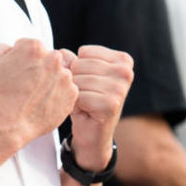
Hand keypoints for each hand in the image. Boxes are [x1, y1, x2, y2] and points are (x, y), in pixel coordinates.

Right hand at [0, 38, 76, 150]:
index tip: (20, 73)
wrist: (9, 122)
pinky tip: (44, 103)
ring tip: (36, 96)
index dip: (25, 61)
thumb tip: (13, 48)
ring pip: (60, 75)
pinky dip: (58, 96)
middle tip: (29, 86)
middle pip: (49, 59)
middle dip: (41, 69)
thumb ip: (4, 48)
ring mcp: (65, 76)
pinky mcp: (72, 93)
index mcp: (34, 46)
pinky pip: (67, 91)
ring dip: (51, 82)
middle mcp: (53, 58)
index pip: (34, 48)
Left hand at [63, 44, 132, 169]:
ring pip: (78, 80)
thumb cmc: (87, 100)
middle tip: (85, 95)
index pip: (85, 52)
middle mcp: (126, 72)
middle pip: (80, 65)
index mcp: (123, 61)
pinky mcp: (111, 104)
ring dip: (75, 94)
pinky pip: (79, 96)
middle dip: (75, 81)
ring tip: (85, 103)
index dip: (78, 68)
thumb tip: (59, 53)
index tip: (89, 83)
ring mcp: (120, 88)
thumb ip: (71, 60)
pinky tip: (86, 111)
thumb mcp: (80, 75)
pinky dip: (76, 105)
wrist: (92, 133)